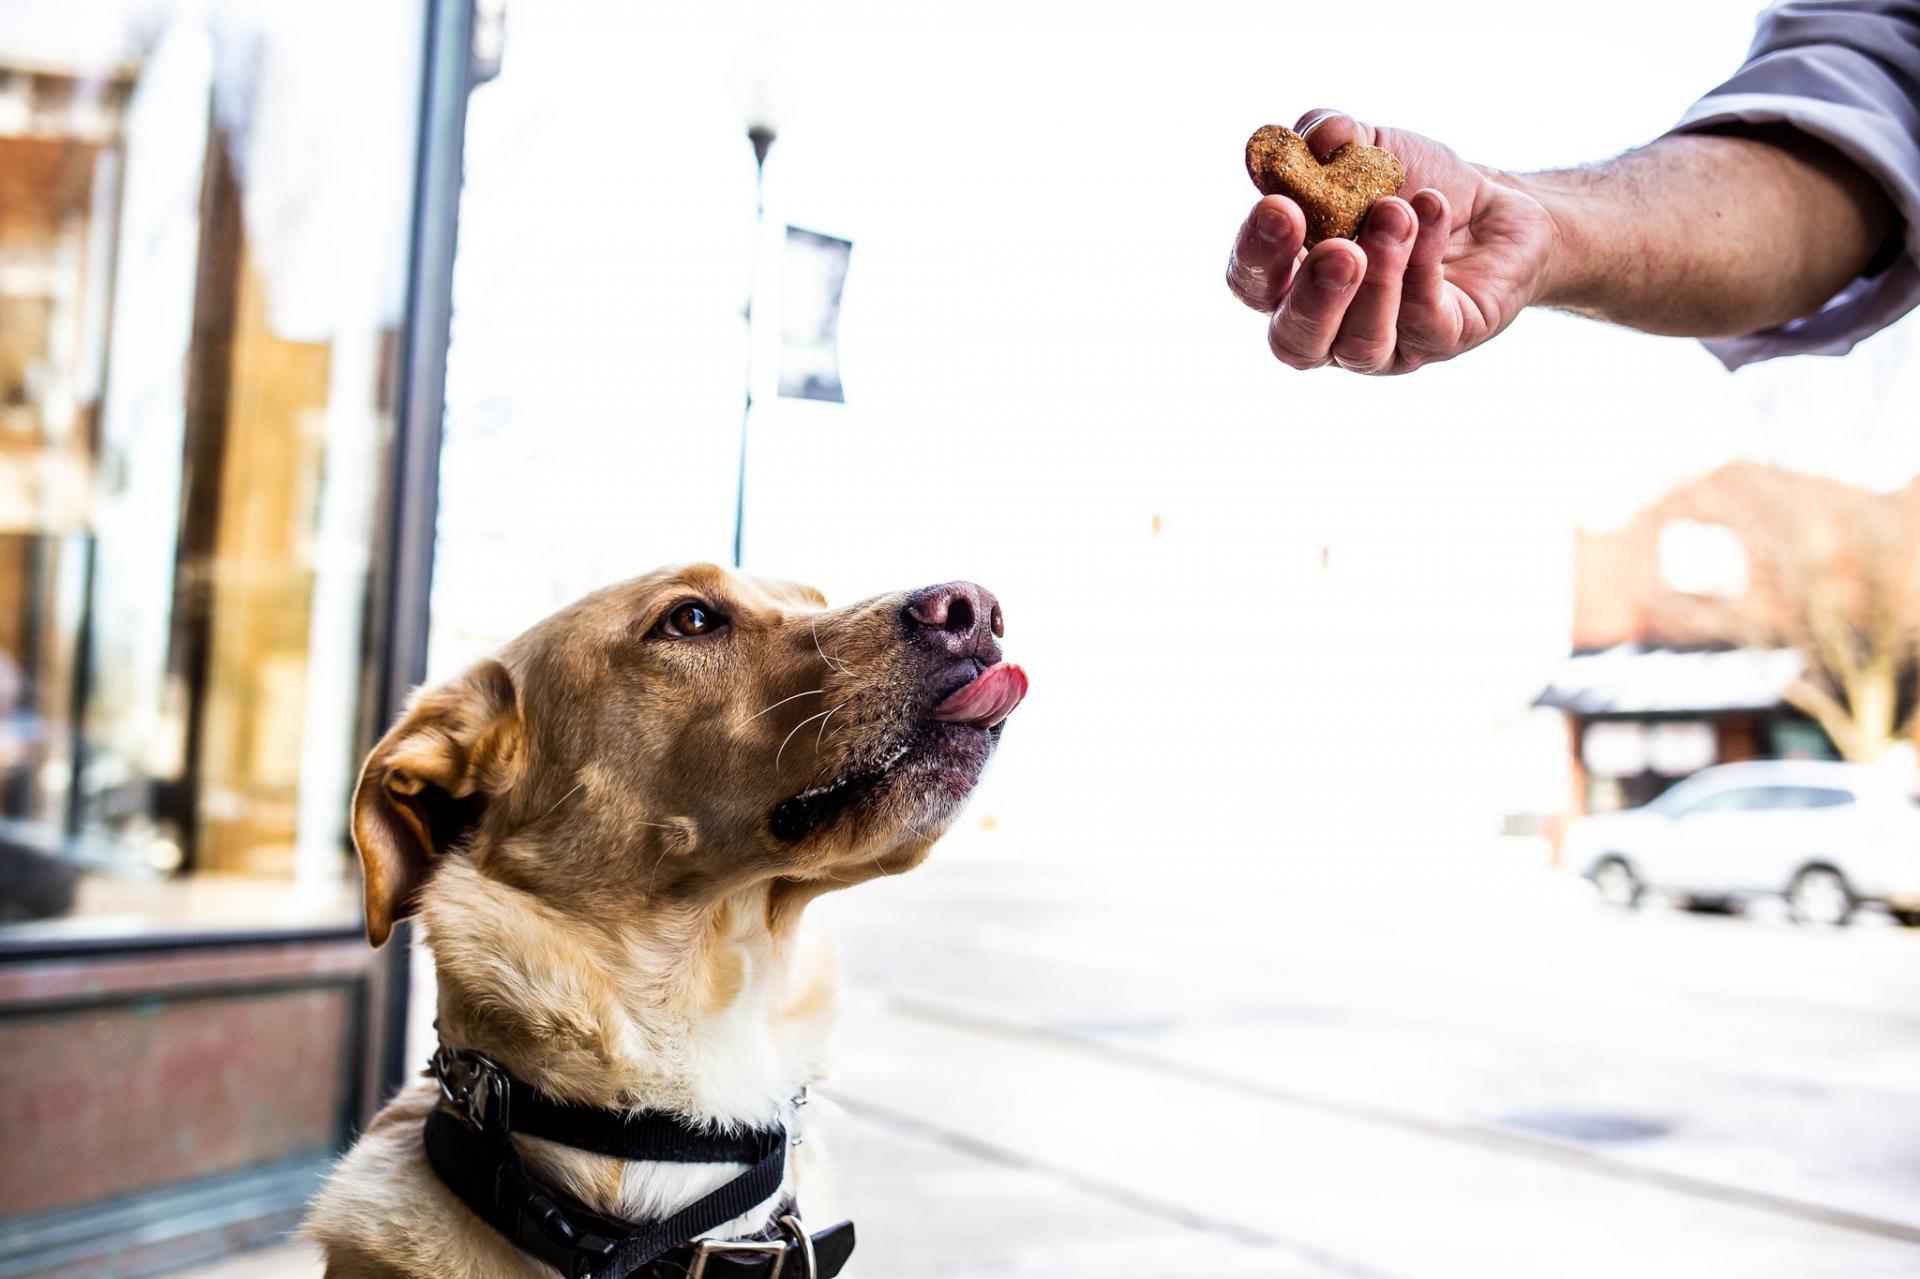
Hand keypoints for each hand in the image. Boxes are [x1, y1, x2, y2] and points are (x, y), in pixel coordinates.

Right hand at [1226, 110, 1557, 374]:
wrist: (1497, 204)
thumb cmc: (1414, 187)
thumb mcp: (1366, 148)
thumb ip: (1330, 134)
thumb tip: (1317, 136)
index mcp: (1292, 281)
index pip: (1253, 284)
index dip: (1257, 255)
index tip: (1278, 208)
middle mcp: (1329, 326)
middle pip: (1294, 342)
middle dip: (1312, 297)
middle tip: (1338, 249)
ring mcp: (1384, 345)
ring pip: (1362, 341)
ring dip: (1379, 276)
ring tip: (1396, 212)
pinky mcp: (1440, 340)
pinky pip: (1424, 318)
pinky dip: (1425, 260)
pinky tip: (1431, 209)